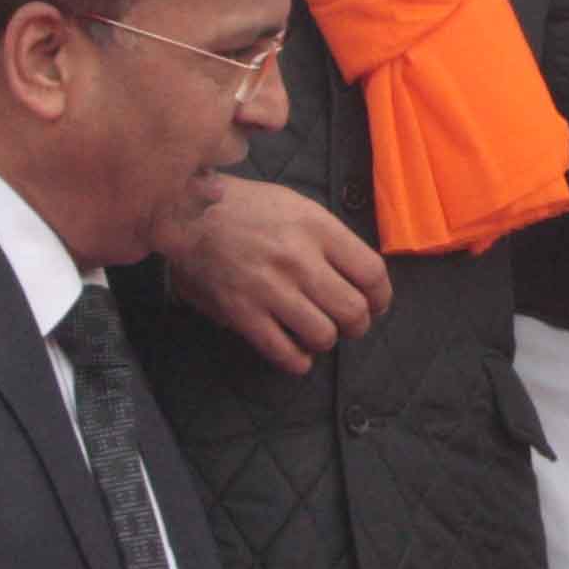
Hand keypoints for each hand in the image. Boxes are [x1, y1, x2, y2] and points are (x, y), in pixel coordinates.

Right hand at [156, 177, 392, 376]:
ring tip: (321, 335)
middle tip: (350, 323)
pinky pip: (281, 351)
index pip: (372, 273)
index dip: (381, 297)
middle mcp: (298, 260)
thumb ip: (331, 241)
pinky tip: (298, 355)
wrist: (186, 212)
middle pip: (353, 310)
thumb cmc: (248, 207)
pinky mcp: (241, 312)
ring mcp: (269, 288)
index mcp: (318, 229)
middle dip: (358, 324)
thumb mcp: (300, 207)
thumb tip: (358, 278)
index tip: (377, 304)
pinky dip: (297, 361)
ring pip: (322, 335)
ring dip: (327, 341)